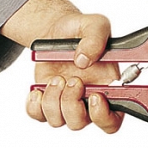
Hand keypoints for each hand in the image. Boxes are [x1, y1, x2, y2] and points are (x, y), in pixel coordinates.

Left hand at [0, 0, 123, 132]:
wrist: (58, 30)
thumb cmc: (82, 30)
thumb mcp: (95, 24)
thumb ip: (96, 39)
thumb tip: (84, 59)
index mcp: (108, 88)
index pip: (112, 120)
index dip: (103, 116)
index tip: (95, 96)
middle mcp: (88, 100)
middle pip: (81, 123)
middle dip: (72, 104)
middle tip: (72, 80)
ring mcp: (67, 102)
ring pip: (58, 120)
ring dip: (53, 100)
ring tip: (56, 78)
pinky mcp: (47, 100)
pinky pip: (38, 115)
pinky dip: (35, 105)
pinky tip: (38, 89)